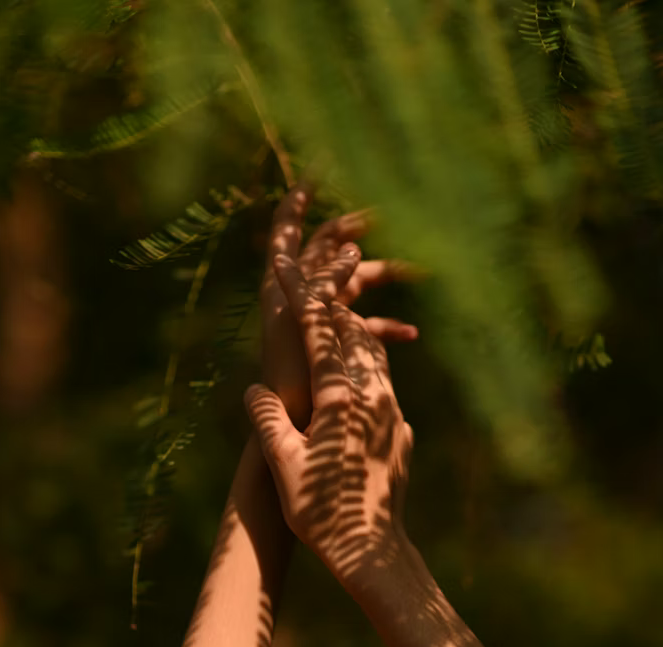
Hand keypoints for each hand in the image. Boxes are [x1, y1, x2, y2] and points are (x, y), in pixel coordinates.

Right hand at [247, 252, 413, 591]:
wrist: (372, 552)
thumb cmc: (320, 511)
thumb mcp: (281, 462)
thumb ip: (268, 417)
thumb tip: (256, 389)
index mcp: (340, 397)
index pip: (318, 331)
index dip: (300, 293)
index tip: (283, 262)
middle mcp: (374, 397)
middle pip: (352, 333)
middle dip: (328, 306)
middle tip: (310, 283)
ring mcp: (393, 414)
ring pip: (373, 358)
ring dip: (349, 336)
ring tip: (330, 324)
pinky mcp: (401, 433)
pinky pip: (382, 387)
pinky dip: (364, 369)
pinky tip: (350, 382)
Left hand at [260, 183, 418, 429]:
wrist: (290, 422)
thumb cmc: (292, 374)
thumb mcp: (308, 315)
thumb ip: (327, 278)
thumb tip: (355, 246)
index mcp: (283, 283)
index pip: (287, 227)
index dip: (299, 197)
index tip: (318, 168)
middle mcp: (299, 294)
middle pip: (330, 248)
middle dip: (358, 230)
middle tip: (387, 213)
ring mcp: (318, 317)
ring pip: (355, 283)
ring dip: (385, 275)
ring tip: (420, 272)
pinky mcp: (334, 343)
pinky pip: (363, 324)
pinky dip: (385, 325)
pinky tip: (411, 335)